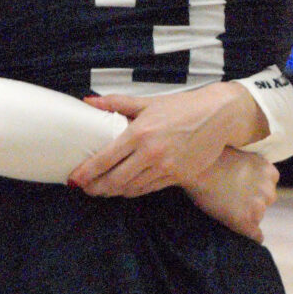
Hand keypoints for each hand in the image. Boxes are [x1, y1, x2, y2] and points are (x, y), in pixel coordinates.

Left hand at [69, 81, 266, 195]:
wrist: (219, 116)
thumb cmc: (182, 107)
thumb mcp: (148, 102)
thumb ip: (116, 103)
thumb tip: (88, 101)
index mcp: (139, 133)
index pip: (104, 159)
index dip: (86, 173)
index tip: (73, 179)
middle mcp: (151, 153)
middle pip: (114, 180)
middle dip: (95, 188)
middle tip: (84, 189)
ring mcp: (166, 168)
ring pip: (131, 188)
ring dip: (113, 192)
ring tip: (101, 190)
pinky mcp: (178, 177)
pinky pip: (149, 189)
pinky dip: (133, 191)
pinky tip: (125, 189)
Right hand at [180, 148, 276, 243]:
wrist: (196, 168)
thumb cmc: (211, 157)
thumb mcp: (239, 154)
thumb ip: (249, 166)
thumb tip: (246, 176)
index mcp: (268, 170)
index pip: (270, 183)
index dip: (255, 186)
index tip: (243, 187)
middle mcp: (268, 189)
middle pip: (266, 200)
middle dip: (253, 200)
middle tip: (232, 198)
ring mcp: (258, 207)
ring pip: (258, 216)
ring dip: (246, 215)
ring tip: (227, 210)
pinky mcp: (246, 221)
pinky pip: (255, 236)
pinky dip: (250, 235)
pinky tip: (241, 234)